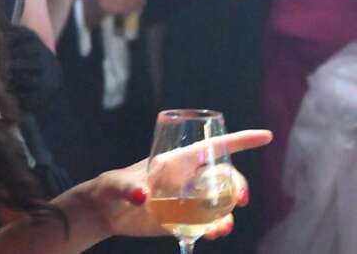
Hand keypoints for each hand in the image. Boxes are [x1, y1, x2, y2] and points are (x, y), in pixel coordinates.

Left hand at [75, 130, 271, 239]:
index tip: (266, 136)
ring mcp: (186, 199)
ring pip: (220, 201)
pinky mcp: (183, 220)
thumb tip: (144, 197)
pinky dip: (217, 228)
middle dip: (237, 184)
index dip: (239, 140)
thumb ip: (128, 188)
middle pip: (223, 176)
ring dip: (229, 212)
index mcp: (175, 161)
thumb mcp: (115, 184)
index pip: (212, 146)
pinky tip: (214, 234)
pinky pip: (209, 223)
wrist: (103, 213)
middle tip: (239, 199)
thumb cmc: (108, 189)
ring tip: (223, 227)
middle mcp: (186, 178)